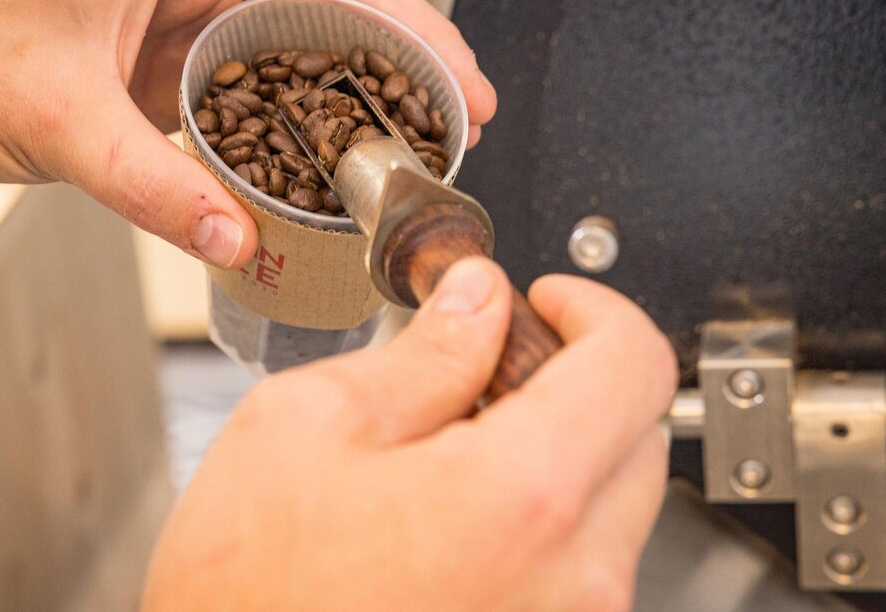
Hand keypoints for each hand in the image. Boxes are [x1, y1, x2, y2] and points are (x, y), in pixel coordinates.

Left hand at [0, 0, 495, 267]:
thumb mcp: (56, 118)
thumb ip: (154, 185)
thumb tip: (238, 237)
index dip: (409, 32)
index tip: (461, 87)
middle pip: (333, 11)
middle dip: (402, 67)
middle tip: (461, 125)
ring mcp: (187, 16)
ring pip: (300, 51)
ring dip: (356, 101)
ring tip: (413, 151)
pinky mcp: (171, 59)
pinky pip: (255, 90)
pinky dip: (296, 128)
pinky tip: (328, 166)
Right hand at [142, 258, 677, 610]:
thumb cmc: (247, 595)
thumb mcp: (311, 426)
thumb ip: (423, 353)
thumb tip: (477, 302)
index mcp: (522, 496)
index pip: (635, 364)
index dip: (595, 309)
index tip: (551, 303)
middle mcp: (572, 578)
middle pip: (638, 433)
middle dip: (577, 378)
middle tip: (493, 365)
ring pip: (615, 503)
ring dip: (560, 452)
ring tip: (458, 451)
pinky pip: (582, 566)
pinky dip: (543, 519)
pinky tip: (459, 516)